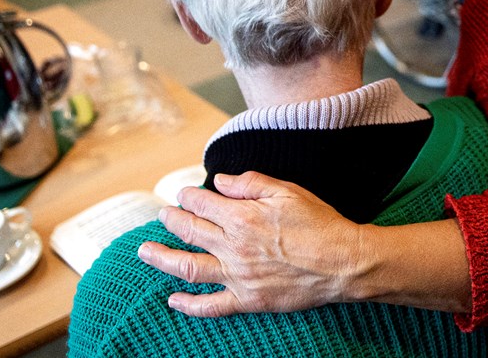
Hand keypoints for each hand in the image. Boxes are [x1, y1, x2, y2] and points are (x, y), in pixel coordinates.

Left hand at [137, 171, 362, 316]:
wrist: (342, 263)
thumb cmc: (319, 224)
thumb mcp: (286, 191)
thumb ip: (249, 183)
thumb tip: (219, 181)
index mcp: (242, 217)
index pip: (203, 203)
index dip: (188, 196)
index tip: (182, 194)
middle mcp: (234, 247)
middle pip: (190, 232)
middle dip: (172, 221)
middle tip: (162, 215)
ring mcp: (238, 276)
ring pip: (189, 267)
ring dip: (162, 259)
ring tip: (144, 252)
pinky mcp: (248, 300)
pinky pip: (211, 306)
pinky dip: (189, 305)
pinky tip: (173, 299)